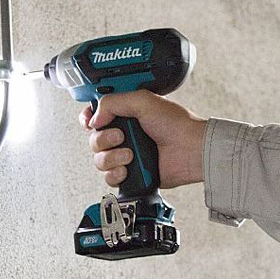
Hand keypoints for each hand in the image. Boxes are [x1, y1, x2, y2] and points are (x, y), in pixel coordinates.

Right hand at [79, 90, 206, 187]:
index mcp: (126, 114)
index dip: (88, 120)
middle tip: (121, 136)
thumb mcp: (142, 100)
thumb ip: (112, 102)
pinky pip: (109, 177)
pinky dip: (115, 174)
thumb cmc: (177, 124)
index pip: (95, 116)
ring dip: (111, 157)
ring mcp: (126, 155)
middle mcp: (124, 134)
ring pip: (99, 160)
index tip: (91, 122)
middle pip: (93, 139)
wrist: (191, 150)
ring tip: (130, 155)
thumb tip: (94, 118)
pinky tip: (127, 169)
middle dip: (103, 139)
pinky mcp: (130, 174)